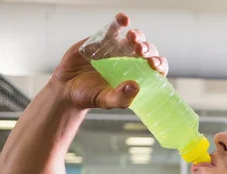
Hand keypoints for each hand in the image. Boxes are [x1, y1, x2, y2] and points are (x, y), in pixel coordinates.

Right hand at [50, 13, 167, 109]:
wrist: (67, 88)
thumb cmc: (90, 96)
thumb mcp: (106, 101)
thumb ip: (121, 98)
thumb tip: (135, 87)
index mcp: (138, 76)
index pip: (156, 68)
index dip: (159, 64)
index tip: (154, 65)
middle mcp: (131, 61)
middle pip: (147, 51)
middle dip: (147, 49)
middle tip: (141, 51)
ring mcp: (118, 49)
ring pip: (134, 38)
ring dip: (137, 35)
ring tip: (133, 38)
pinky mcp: (103, 40)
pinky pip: (114, 28)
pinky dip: (120, 22)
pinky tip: (123, 19)